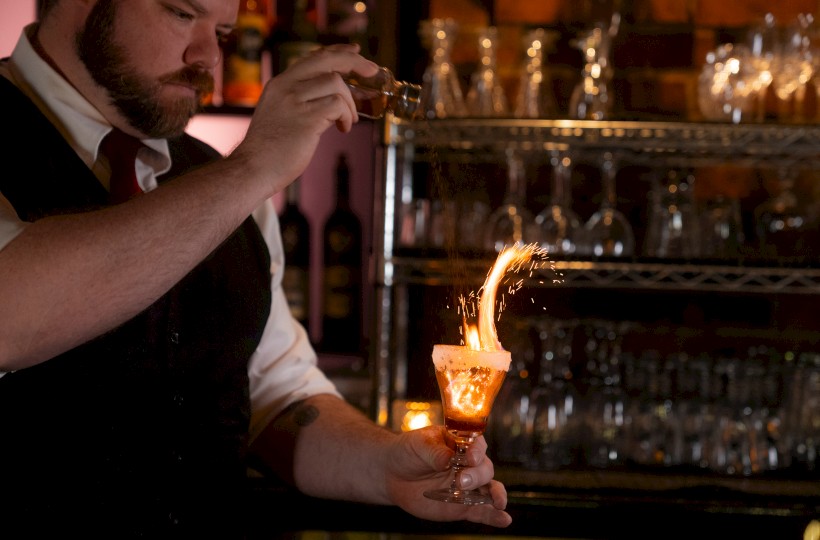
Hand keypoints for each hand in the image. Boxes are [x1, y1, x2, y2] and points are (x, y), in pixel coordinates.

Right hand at [231, 43, 379, 195]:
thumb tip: (336, 99)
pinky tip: (343, 129)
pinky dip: (347, 116)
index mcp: (280, 83)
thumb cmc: (271, 149)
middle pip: (326, 60)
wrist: (253, 169)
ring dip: (350, 103)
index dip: (338, 51)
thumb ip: (302, 101)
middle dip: (355, 61)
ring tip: (348, 121)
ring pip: (336, 83)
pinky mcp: (306, 118)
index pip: (313, 57)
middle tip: (373, 71)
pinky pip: (338, 105)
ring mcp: (294, 101)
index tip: (355, 51)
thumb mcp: (281, 114)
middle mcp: (285, 86)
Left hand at [383, 426, 512, 527]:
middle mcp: (469, 464)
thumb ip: (434, 452)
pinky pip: (481, 511)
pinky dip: (494, 516)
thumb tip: (447, 459)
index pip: (477, 445)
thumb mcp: (418, 445)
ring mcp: (468, 486)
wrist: (393, 473)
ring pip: (489, 489)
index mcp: (461, 443)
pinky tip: (504, 519)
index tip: (470, 457)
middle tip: (461, 481)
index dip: (477, 451)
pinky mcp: (462, 506)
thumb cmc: (408, 451)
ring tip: (498, 502)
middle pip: (484, 468)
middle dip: (476, 475)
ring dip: (497, 495)